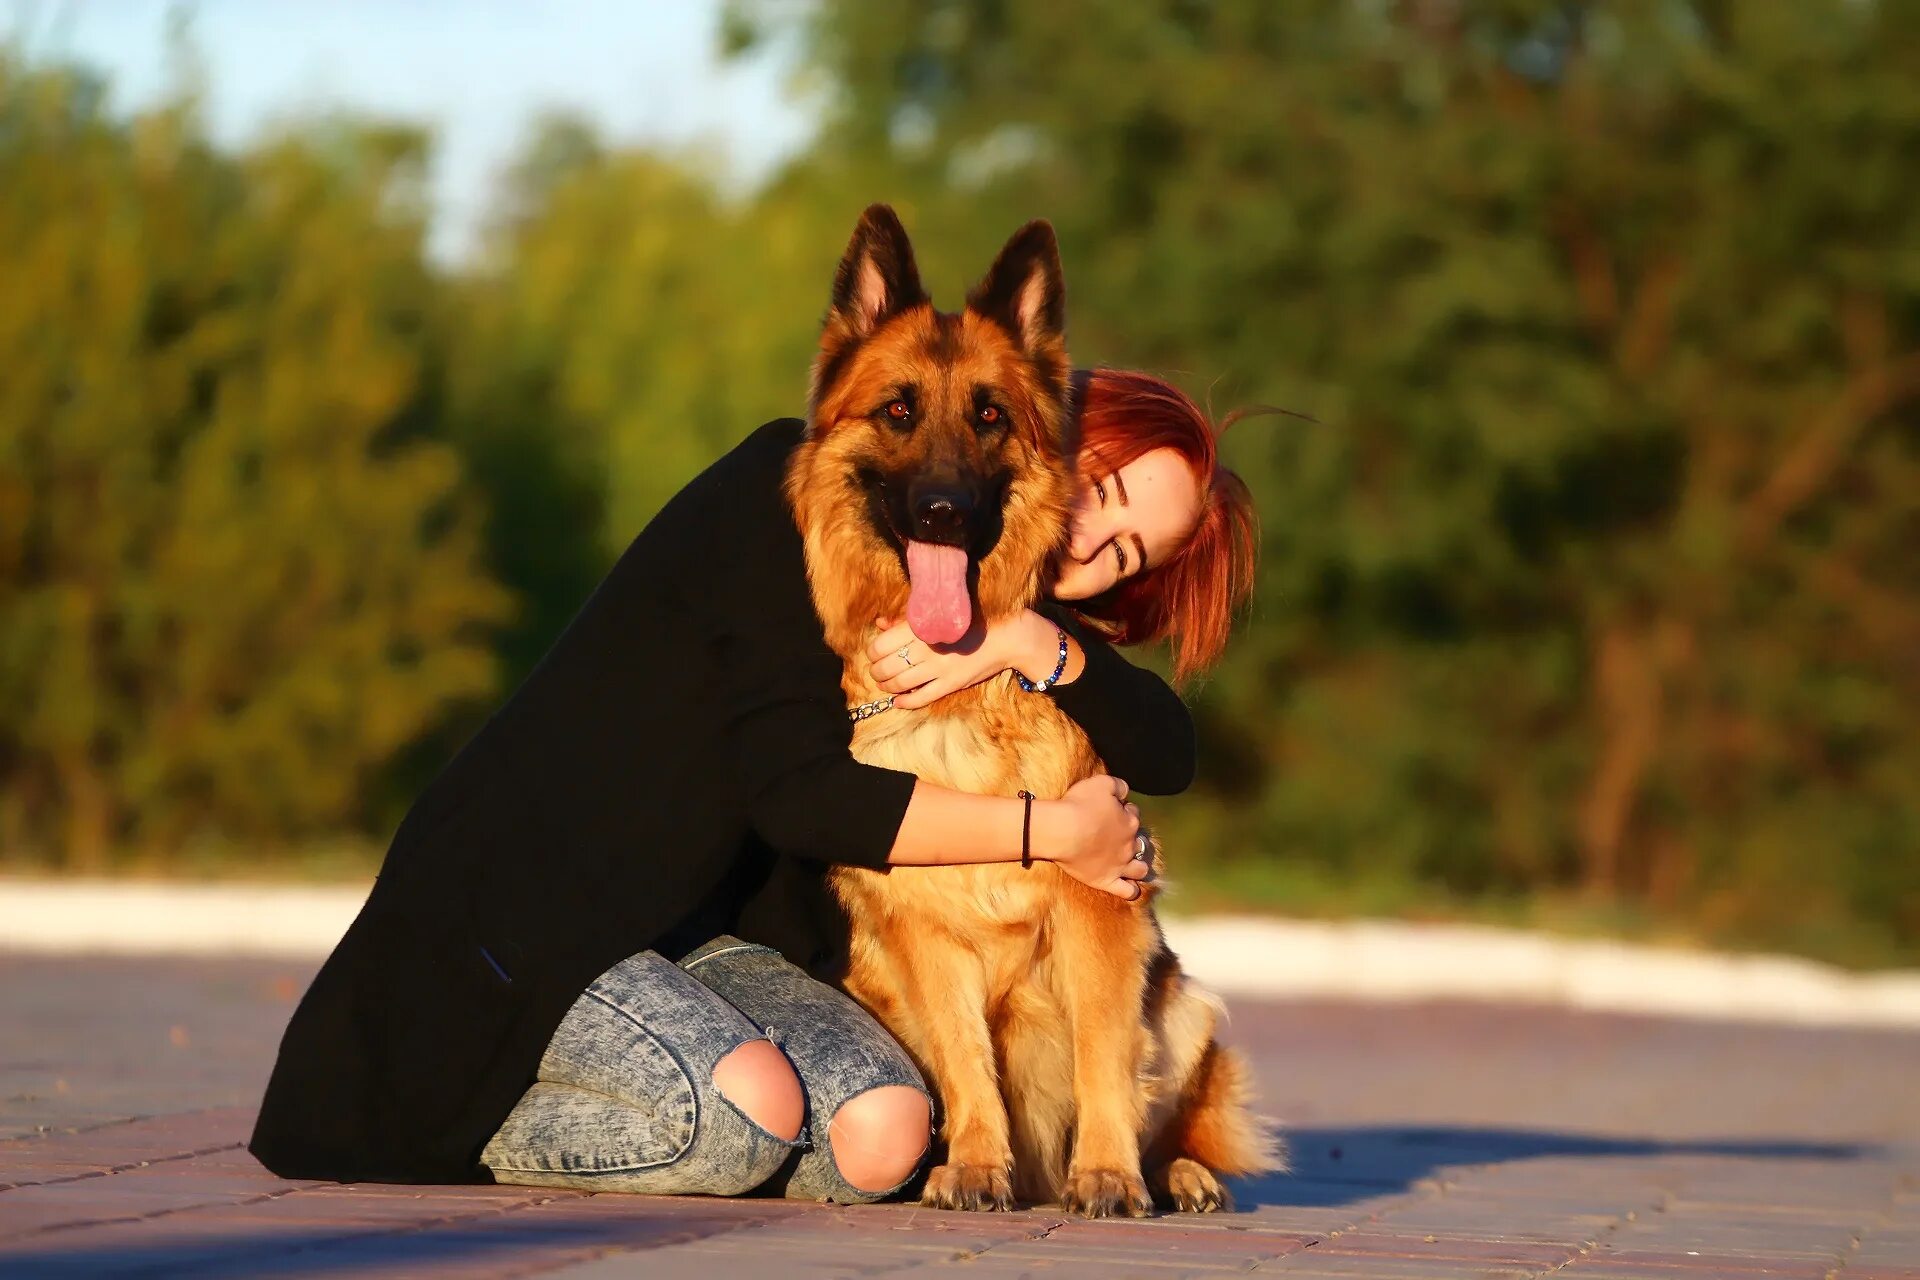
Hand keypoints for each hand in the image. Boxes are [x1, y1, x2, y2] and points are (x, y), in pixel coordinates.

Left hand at [865, 613, 1006, 708]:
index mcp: (919, 628)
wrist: (1002, 638)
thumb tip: (879, 625)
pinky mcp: (949, 685)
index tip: (875, 654)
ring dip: (886, 686)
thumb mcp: (936, 618)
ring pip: (898, 684)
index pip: (880, 646)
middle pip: (885, 667)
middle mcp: (925, 649)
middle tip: (877, 672)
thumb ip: (905, 622)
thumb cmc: (967, 624)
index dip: (872, 653)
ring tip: (885, 684)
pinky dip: (904, 702)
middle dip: (876, 672)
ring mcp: (937, 669)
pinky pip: (919, 698)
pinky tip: (898, 701)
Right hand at [1045, 775, 1151, 901]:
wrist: (1063, 830)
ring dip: (1139, 865)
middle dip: (1133, 839)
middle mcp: (1129, 845)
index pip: (1134, 815)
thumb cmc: (1079, 805)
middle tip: (1120, 837)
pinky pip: (1127, 891)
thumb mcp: (1101, 783)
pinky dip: (1132, 891)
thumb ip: (1119, 785)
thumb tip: (1125, 792)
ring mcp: (1120, 865)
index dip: (1126, 812)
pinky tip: (1133, 889)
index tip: (1116, 811)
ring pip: (1140, 869)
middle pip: (1139, 842)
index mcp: (1129, 821)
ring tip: (1134, 864)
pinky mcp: (1107, 880)